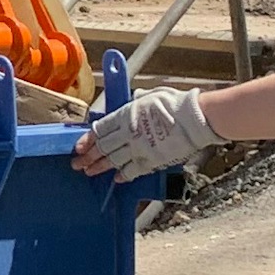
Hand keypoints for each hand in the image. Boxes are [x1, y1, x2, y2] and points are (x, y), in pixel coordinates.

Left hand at [77, 88, 218, 177]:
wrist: (196, 118)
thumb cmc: (177, 104)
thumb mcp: (152, 95)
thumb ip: (138, 100)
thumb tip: (134, 98)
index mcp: (125, 114)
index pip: (99, 130)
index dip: (87, 139)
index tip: (79, 146)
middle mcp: (128, 133)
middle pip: (102, 147)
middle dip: (88, 157)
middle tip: (78, 164)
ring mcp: (139, 148)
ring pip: (113, 160)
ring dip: (99, 167)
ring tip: (89, 172)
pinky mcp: (152, 160)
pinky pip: (133, 170)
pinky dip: (124, 175)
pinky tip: (117, 178)